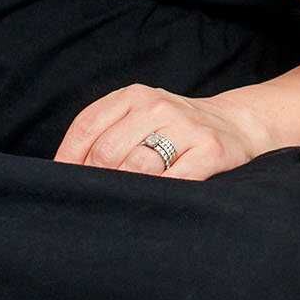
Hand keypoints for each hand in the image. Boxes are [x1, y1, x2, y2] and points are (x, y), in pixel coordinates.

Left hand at [54, 84, 268, 180]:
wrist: (236, 124)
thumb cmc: (175, 129)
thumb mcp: (139, 116)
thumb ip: (106, 134)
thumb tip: (64, 172)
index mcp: (134, 96)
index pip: (87, 127)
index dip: (69, 159)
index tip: (63, 184)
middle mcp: (158, 106)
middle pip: (107, 152)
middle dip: (97, 181)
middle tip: (97, 199)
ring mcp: (186, 127)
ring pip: (137, 168)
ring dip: (126, 191)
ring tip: (125, 203)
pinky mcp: (210, 150)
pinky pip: (173, 181)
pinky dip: (159, 195)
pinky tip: (156, 200)